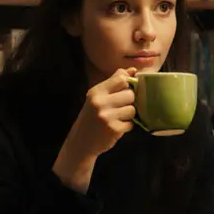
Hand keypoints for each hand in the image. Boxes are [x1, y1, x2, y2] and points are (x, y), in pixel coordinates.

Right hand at [52, 68, 137, 192]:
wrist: (81, 142)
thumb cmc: (92, 117)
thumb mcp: (97, 97)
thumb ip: (114, 82)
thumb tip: (133, 70)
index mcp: (96, 92)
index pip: (122, 79)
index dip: (128, 85)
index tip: (125, 91)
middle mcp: (100, 102)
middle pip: (130, 94)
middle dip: (129, 101)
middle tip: (120, 107)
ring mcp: (107, 117)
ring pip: (132, 109)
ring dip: (129, 115)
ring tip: (118, 118)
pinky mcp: (114, 130)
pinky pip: (131, 124)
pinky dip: (127, 126)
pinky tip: (117, 127)